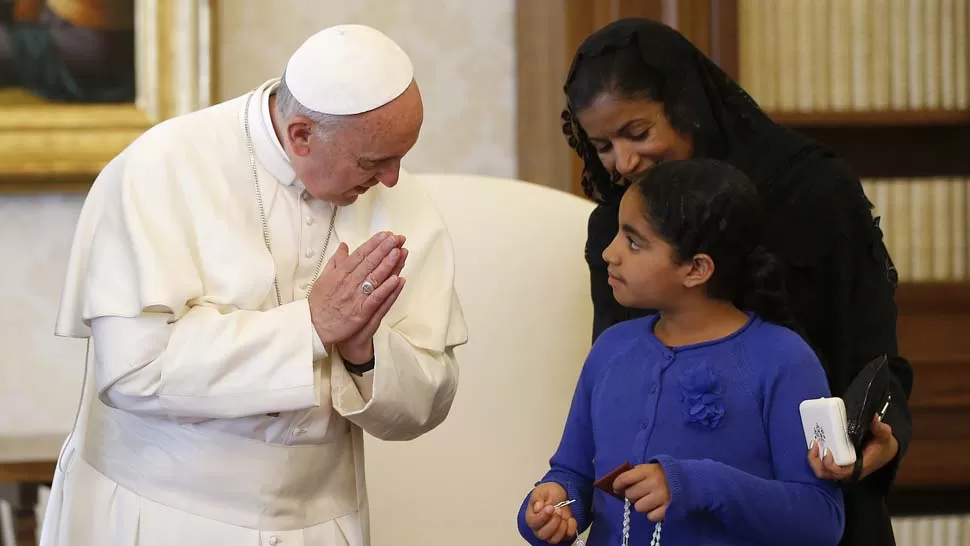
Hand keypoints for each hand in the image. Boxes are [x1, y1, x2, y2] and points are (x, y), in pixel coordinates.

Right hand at [308, 231, 404, 346]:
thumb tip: (344, 246)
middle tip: (396, 238)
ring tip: (399, 252)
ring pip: (375, 277)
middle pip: (369, 262)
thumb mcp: (323, 278)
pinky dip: (386, 288)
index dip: (374, 243)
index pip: (360, 254)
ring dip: (388, 264)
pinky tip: (397, 279)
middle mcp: (349, 282)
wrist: (313, 327)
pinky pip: (376, 298)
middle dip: (384, 249)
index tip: (385, 235)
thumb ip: (336, 261)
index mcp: (340, 273)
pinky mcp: (361, 312)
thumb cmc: (319, 304)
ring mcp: (356, 297)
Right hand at [525, 483, 577, 543]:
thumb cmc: (549, 493)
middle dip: (553, 522)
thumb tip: (537, 507)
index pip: (533, 523)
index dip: (543, 516)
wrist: (561, 495)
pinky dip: (571, 528)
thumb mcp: (542, 491)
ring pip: (554, 539)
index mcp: (531, 517)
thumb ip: (537, 498)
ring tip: (563, 514)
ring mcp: (551, 533)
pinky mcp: (562, 535)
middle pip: (543, 534)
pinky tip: (570, 518)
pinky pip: (567, 537)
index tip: (551, 507)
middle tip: (558, 510)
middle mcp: (539, 528)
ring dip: (561, 527)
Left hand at [613, 463, 670, 521]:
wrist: (689, 480)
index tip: (617, 489)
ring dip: (642, 505)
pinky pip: (650, 516)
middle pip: (630, 494)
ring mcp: (661, 497)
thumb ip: (637, 473)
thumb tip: (619, 484)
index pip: (624, 478)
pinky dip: (652, 513)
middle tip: (639, 493)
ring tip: (649, 500)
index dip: (617, 485)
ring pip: (639, 507)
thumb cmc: (664, 474)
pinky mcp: (668, 509)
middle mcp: (654, 483)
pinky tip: (657, 507)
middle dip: (632, 495)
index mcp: (648, 470)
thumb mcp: (651, 467)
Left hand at [807, 415, 898, 481]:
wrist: (885, 451)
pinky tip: (816, 442)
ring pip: (822, 470)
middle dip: (815, 461)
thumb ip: (880, 428)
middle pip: (826, 474)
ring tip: (813, 443)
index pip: (841, 472)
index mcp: (859, 467)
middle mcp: (848, 470)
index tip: (827, 451)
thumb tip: (874, 418)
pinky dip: (817, 456)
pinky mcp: (838, 462)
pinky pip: (823, 464)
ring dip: (813, 459)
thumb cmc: (883, 445)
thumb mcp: (884, 436)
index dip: (830, 465)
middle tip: (814, 444)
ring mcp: (842, 468)